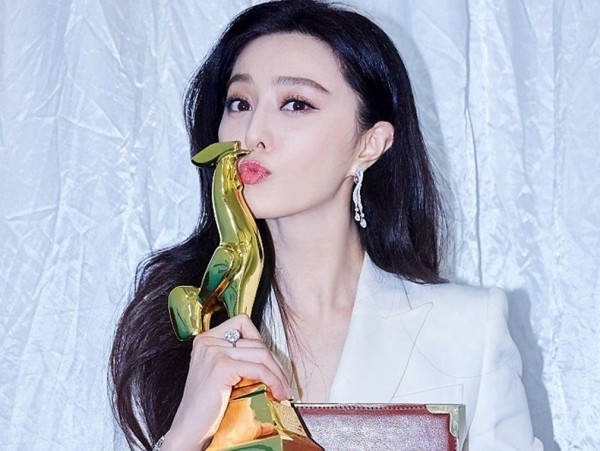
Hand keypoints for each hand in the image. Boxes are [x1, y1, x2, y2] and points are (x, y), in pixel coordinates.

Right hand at [161, 314, 291, 450]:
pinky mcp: (221, 366)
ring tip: (282, 390)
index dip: (261, 342)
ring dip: (278, 374)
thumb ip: (236, 357)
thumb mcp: (220, 373)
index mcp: (206, 339)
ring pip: (260, 353)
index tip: (271, 364)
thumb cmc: (206, 407)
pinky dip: (273, 380)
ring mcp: (213, 351)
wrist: (190, 430)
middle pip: (255, 341)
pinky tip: (276, 392)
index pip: (243, 324)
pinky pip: (258, 369)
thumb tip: (269, 357)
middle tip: (283, 382)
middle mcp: (207, 341)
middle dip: (275, 363)